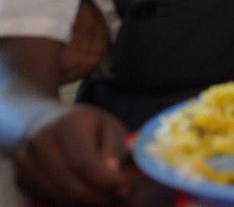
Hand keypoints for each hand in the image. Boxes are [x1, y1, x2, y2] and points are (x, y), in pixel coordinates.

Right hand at [14, 105, 129, 206]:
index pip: (85, 164)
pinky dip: (69, 202)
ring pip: (60, 197)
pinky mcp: (20, 179)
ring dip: (87, 203)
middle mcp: (41, 143)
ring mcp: (26, 162)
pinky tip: (86, 194)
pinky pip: (48, 199)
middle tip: (120, 196)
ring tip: (107, 196)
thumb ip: (115, 146)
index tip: (127, 186)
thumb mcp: (107, 124)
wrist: (40, 121)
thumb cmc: (83, 124)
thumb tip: (114, 172)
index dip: (108, 181)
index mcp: (66, 125)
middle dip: (100, 197)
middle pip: (72, 186)